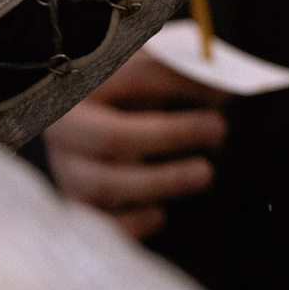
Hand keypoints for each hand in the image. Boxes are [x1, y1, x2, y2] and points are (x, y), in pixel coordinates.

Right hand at [42, 50, 227, 238]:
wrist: (94, 121)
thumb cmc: (131, 89)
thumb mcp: (147, 64)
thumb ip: (178, 66)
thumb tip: (222, 83)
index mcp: (82, 81)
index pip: (132, 77)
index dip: (182, 84)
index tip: (223, 93)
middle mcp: (65, 127)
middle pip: (111, 137)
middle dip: (171, 136)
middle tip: (218, 129)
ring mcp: (68, 169)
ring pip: (104, 184)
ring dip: (162, 181)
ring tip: (205, 173)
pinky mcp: (78, 204)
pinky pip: (99, 224)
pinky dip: (131, 224)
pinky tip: (161, 213)